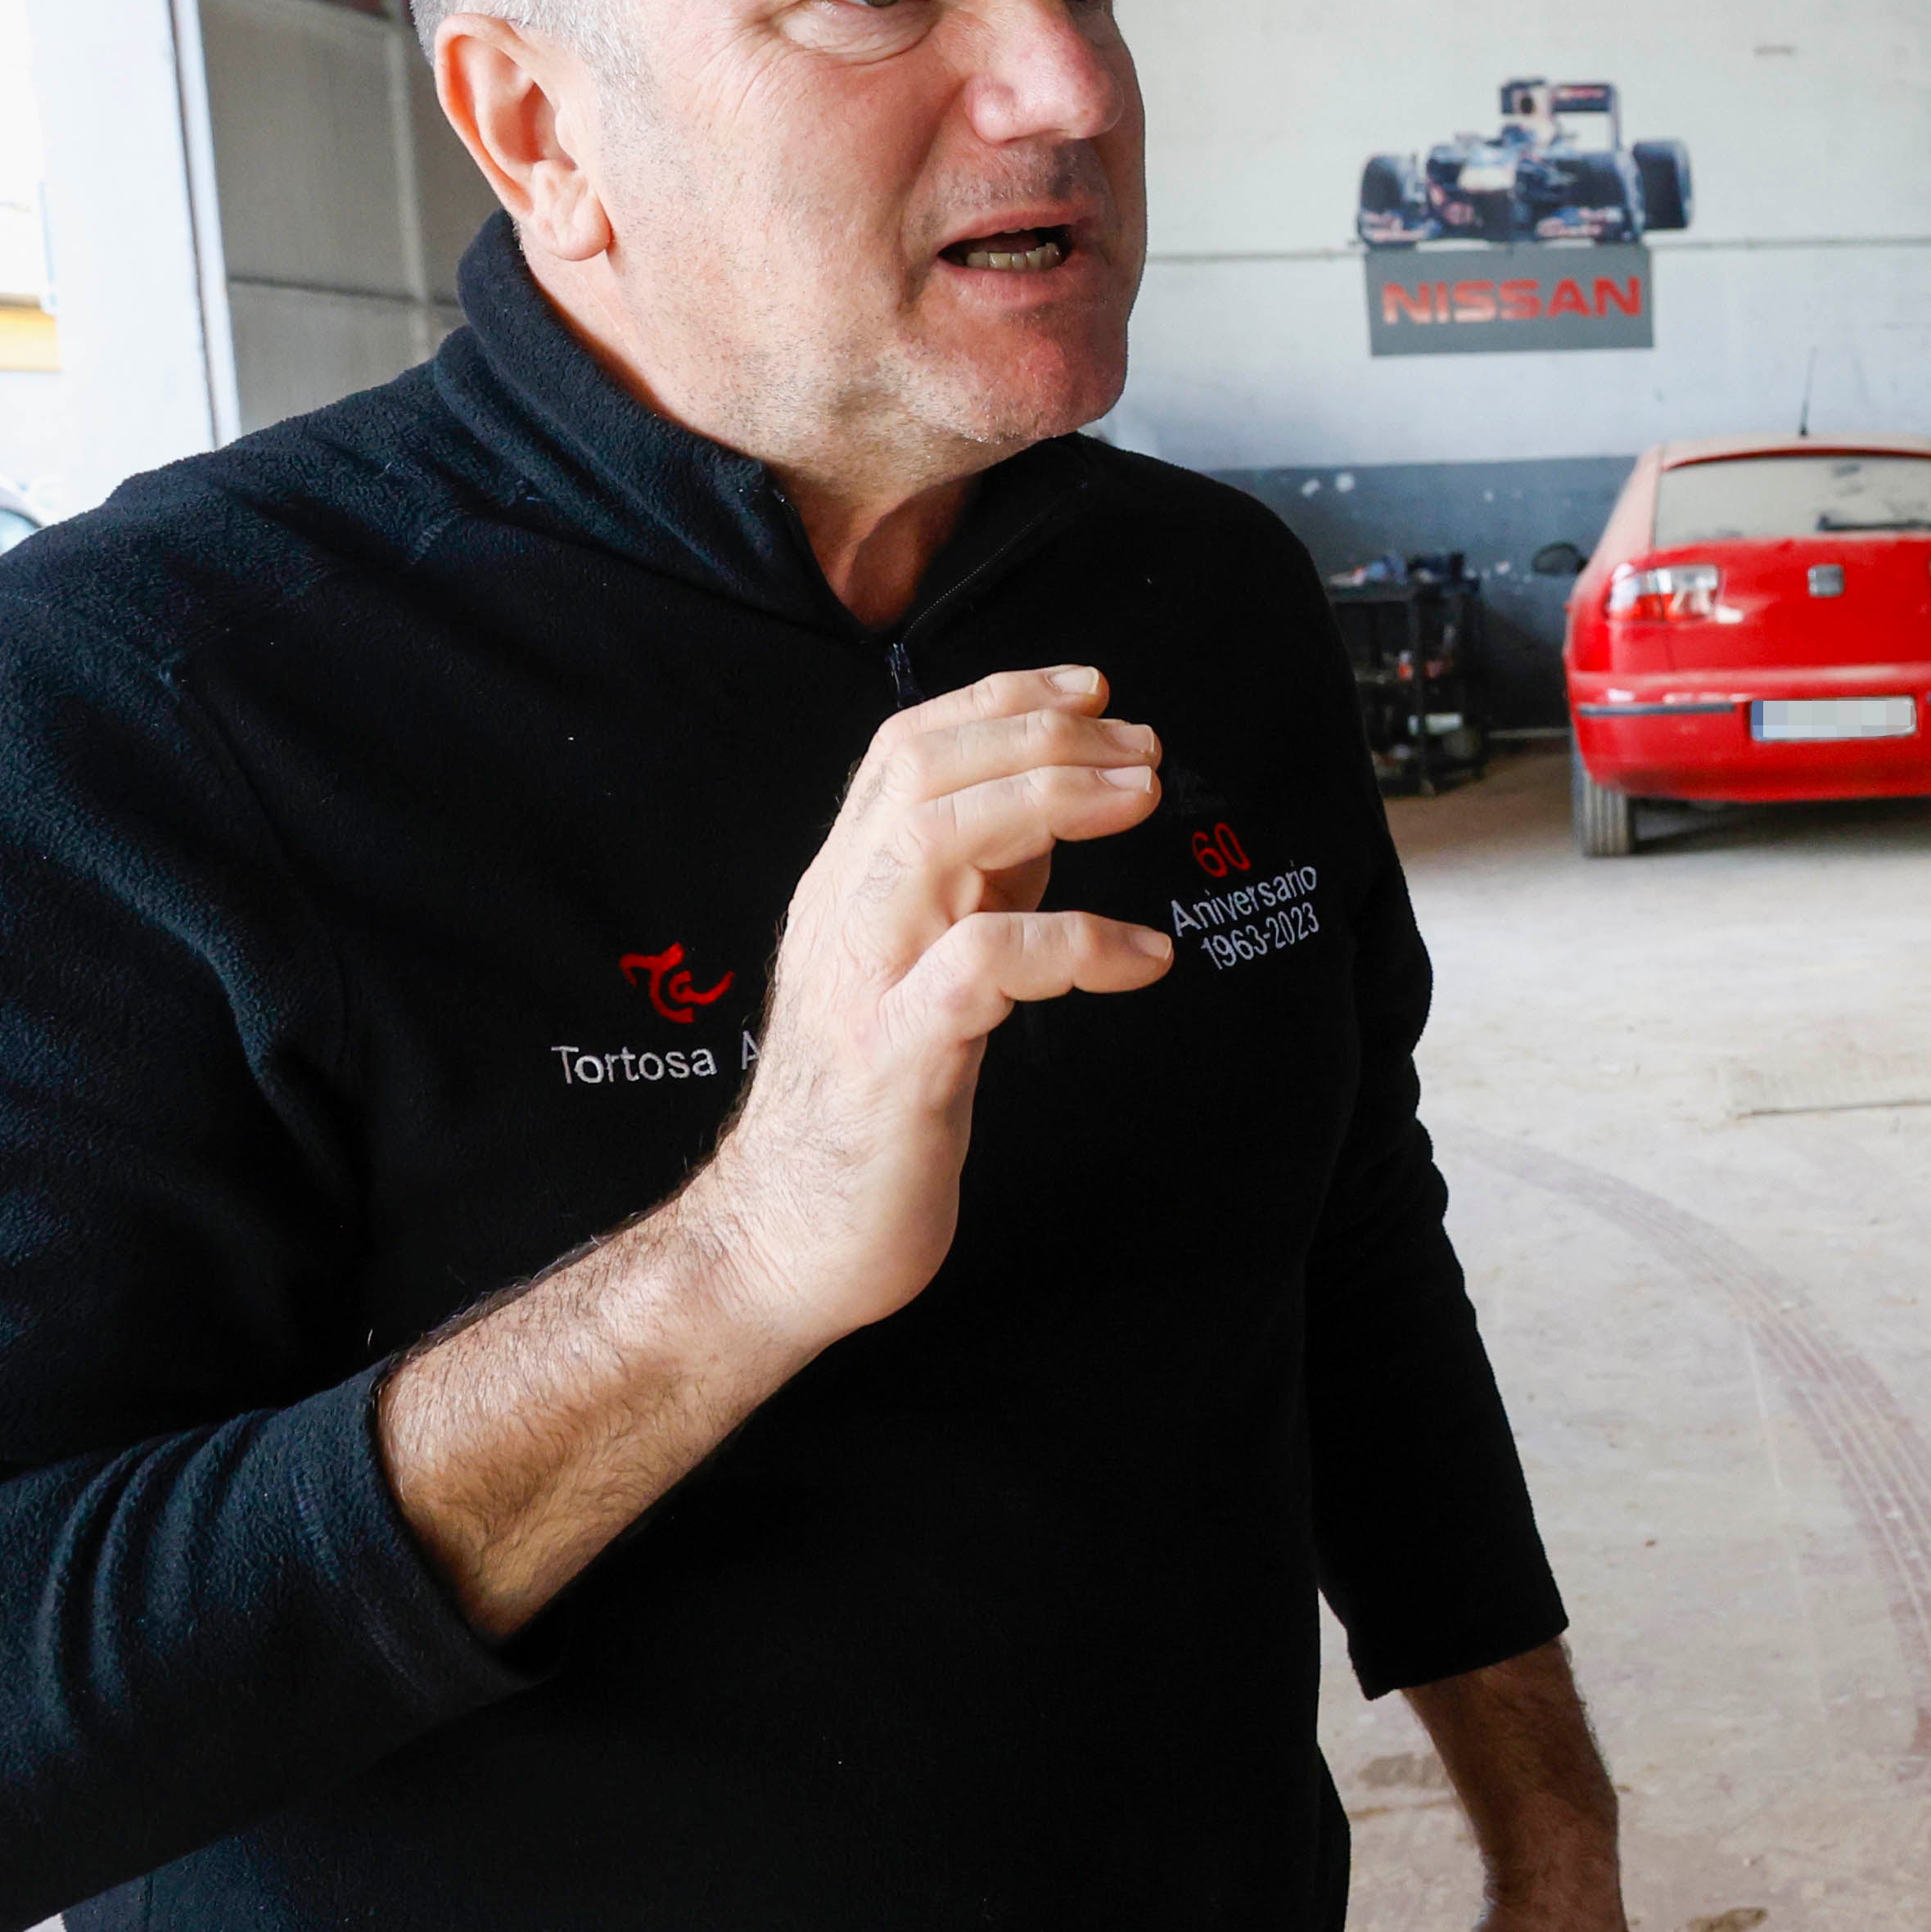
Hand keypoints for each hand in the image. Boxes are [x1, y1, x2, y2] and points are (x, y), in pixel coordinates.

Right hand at [684, 665, 1171, 1349]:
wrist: (783, 1242)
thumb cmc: (868, 1106)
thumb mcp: (922, 972)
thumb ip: (975, 891)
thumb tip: (1050, 815)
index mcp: (847, 887)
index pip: (908, 749)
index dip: (1000, 700)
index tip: (1093, 689)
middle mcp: (843, 915)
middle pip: (928, 772)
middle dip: (1045, 738)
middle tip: (1145, 748)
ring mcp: (863, 983)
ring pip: (939, 840)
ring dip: (1055, 802)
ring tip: (1145, 802)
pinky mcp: (896, 1058)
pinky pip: (983, 967)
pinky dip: (1075, 943)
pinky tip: (1147, 956)